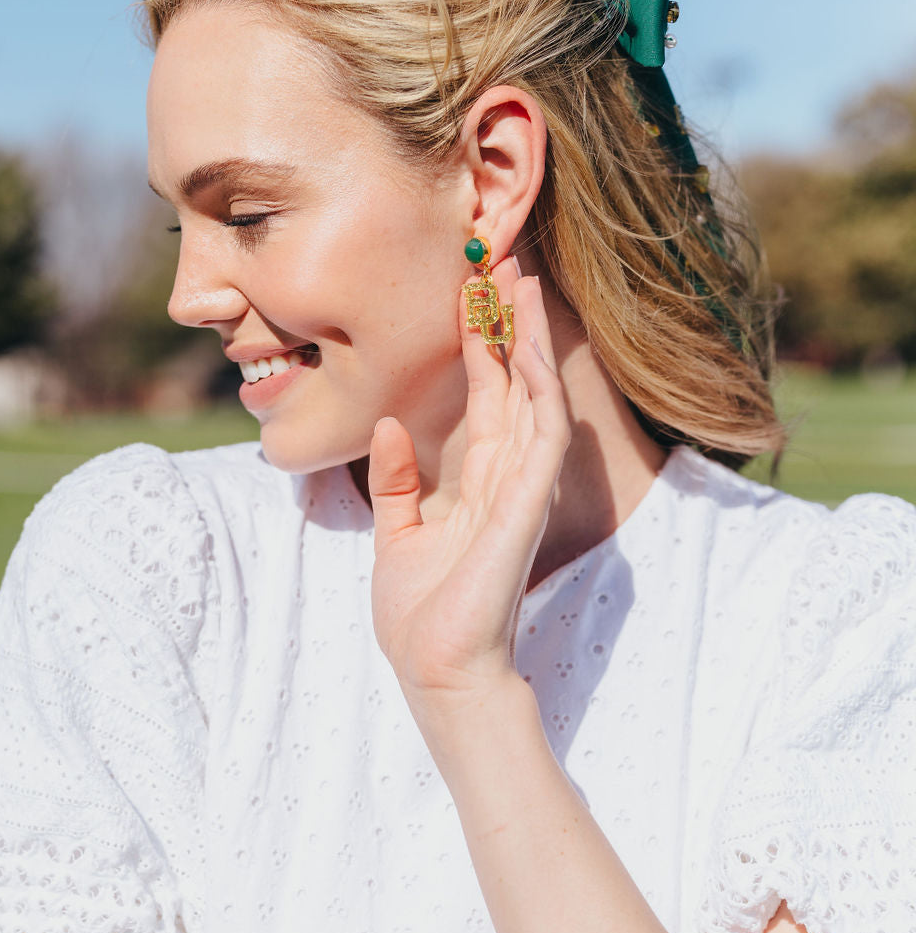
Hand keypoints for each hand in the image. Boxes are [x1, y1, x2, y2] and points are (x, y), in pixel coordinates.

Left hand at [368, 259, 569, 706]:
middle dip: (512, 324)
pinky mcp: (527, 508)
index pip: (487, 398)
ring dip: (531, 341)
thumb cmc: (422, 616)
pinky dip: (539, 391)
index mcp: (479, 483)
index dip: (482, 344)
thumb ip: (397, 482)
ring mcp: (523, 491)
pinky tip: (528, 348)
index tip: (472, 292)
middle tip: (505, 264)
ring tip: (521, 285)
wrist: (435, 669)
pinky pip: (544, 437)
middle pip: (517, 384)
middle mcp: (508, 478)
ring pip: (537, 398)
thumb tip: (389, 426)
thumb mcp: (398, 534)